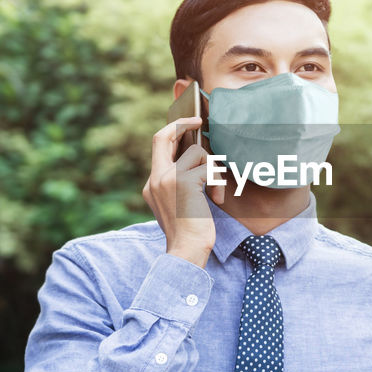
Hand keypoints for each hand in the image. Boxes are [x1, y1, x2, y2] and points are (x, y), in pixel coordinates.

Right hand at [141, 116, 223, 267]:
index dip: (172, 129)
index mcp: (152, 183)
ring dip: (213, 169)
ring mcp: (167, 178)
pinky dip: (218, 182)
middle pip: (164, 136)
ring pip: (197, 153)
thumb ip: (180, 181)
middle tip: (199, 121)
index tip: (188, 123)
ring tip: (215, 192)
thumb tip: (198, 158)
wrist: (186, 250)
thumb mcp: (178, 203)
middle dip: (183, 124)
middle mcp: (156, 178)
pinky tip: (217, 199)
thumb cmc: (189, 231)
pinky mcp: (184, 182)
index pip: (157, 144)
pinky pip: (210, 168)